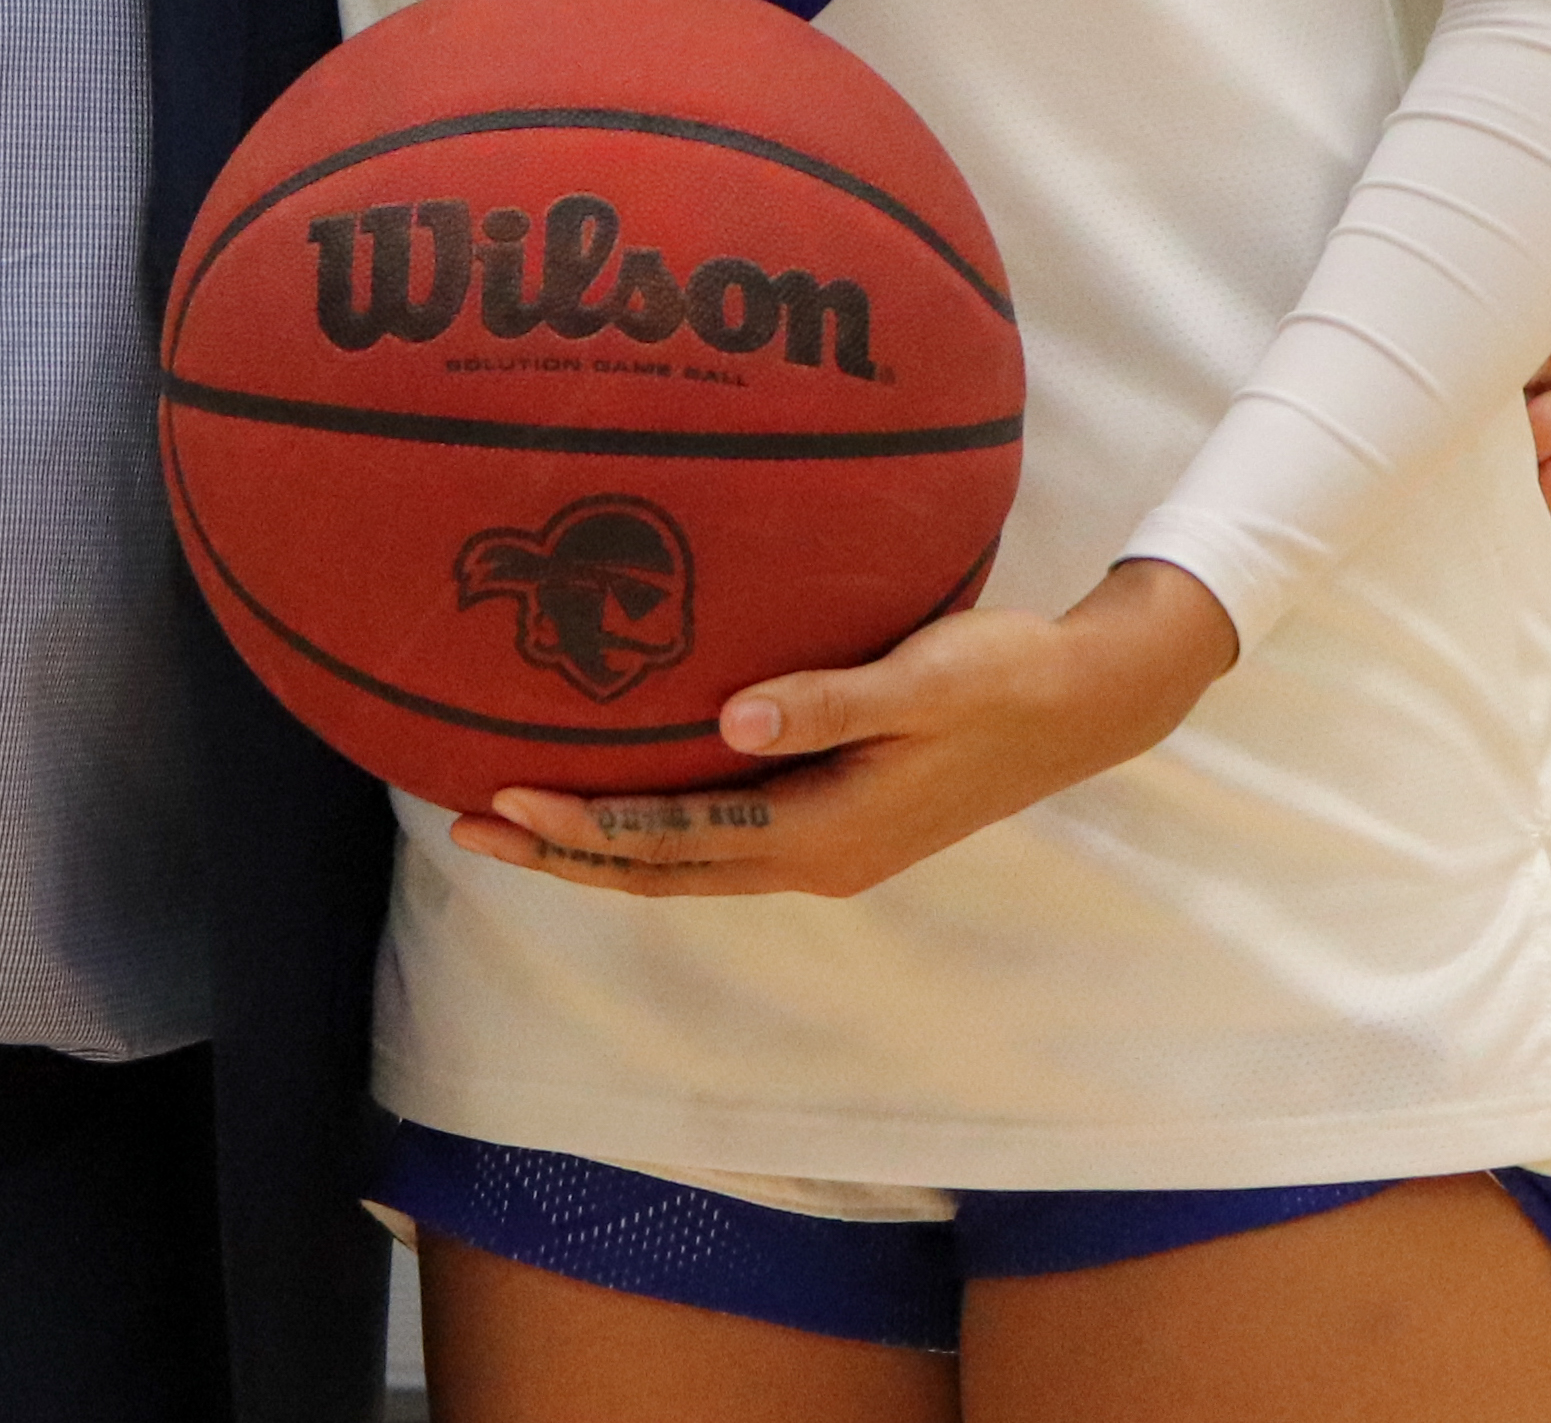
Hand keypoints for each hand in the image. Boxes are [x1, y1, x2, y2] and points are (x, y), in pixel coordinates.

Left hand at [456, 557, 1238, 902]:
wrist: (1088, 704)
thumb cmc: (1008, 679)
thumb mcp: (924, 681)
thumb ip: (827, 702)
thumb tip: (732, 722)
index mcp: (825, 836)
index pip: (675, 842)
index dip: (584, 825)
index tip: (501, 799)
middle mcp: (813, 858)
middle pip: (660, 869)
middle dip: (562, 850)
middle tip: (462, 824)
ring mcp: (823, 844)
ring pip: (682, 859)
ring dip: (597, 842)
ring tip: (510, 817)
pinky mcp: (832, 816)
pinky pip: (715, 832)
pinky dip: (650, 821)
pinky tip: (617, 786)